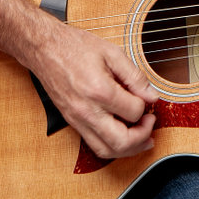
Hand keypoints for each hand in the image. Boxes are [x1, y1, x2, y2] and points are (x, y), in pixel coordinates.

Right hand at [27, 20, 159, 158]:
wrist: (46, 50)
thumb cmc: (77, 47)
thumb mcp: (113, 53)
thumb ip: (134, 77)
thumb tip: (151, 96)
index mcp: (99, 90)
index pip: (133, 111)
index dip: (146, 105)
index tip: (147, 97)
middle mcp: (87, 111)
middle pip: (121, 142)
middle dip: (142, 136)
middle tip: (150, 122)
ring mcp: (77, 120)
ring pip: (106, 150)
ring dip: (129, 148)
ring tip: (143, 137)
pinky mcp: (72, 123)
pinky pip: (94, 145)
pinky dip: (112, 146)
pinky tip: (123, 136)